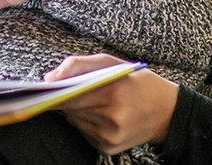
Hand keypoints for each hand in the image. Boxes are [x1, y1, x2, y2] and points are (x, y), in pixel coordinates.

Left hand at [44, 54, 178, 154]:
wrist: (168, 112)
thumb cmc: (137, 82)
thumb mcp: (112, 63)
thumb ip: (79, 65)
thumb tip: (49, 78)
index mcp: (114, 92)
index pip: (71, 95)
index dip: (55, 92)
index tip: (43, 89)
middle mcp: (112, 117)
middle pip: (71, 109)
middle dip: (65, 99)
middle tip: (64, 90)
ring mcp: (110, 136)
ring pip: (75, 121)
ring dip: (76, 111)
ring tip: (92, 100)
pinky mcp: (108, 148)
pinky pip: (84, 132)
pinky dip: (86, 122)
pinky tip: (99, 114)